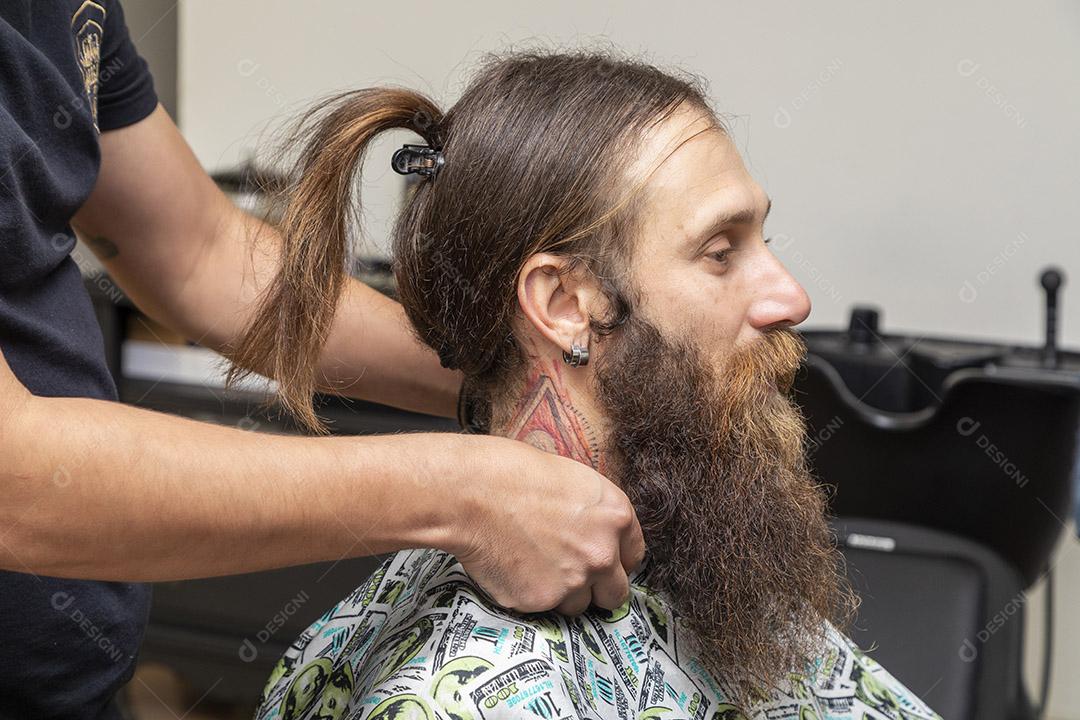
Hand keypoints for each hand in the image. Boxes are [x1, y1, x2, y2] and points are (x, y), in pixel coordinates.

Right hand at [439, 435, 645, 614]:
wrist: (471, 492)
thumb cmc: (513, 472)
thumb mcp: (572, 480)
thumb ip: (593, 515)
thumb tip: (593, 533)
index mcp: (616, 517)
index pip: (633, 556)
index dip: (614, 558)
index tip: (599, 560)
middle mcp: (601, 554)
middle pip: (615, 593)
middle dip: (597, 588)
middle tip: (571, 574)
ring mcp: (572, 582)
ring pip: (577, 605)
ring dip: (561, 593)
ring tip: (532, 565)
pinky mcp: (539, 601)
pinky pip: (541, 608)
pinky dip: (528, 594)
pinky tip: (511, 568)